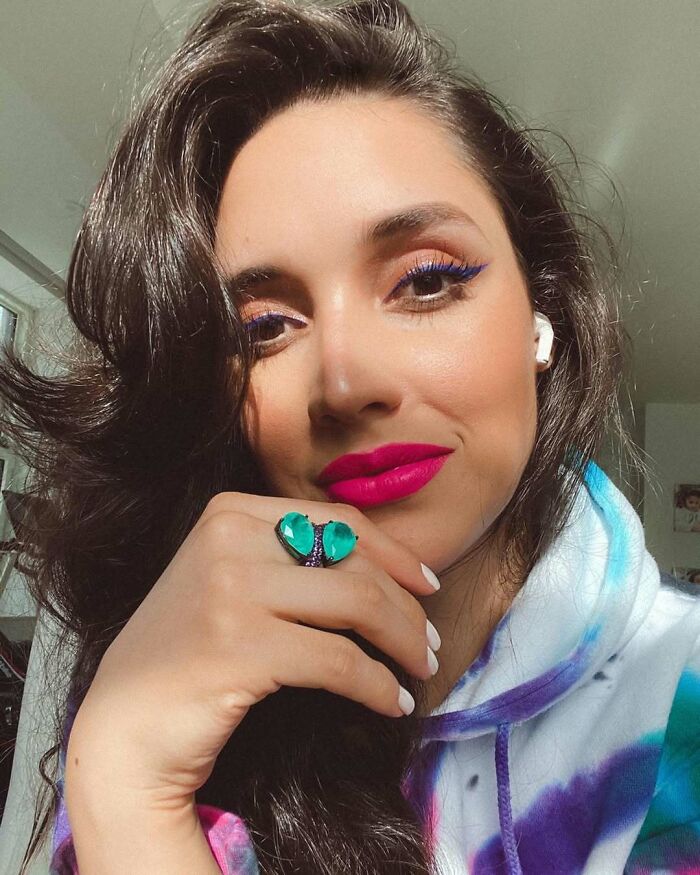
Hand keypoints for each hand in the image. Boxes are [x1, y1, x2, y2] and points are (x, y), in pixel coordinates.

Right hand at [67, 492, 439, 808]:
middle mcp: (228, 538)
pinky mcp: (239, 646)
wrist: (123, 728)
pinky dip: (378, 684)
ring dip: (404, 641)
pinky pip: (339, 661)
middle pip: (354, 561)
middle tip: (430, 644)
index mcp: (229, 512)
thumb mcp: (231, 582)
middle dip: (407, 606)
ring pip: (357, 604)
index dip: (395, 553)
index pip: (338, 520)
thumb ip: (290, 560)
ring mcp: (230, 589)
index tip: (427, 585)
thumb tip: (388, 569)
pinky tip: (391, 703)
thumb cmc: (187, 655)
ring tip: (420, 669)